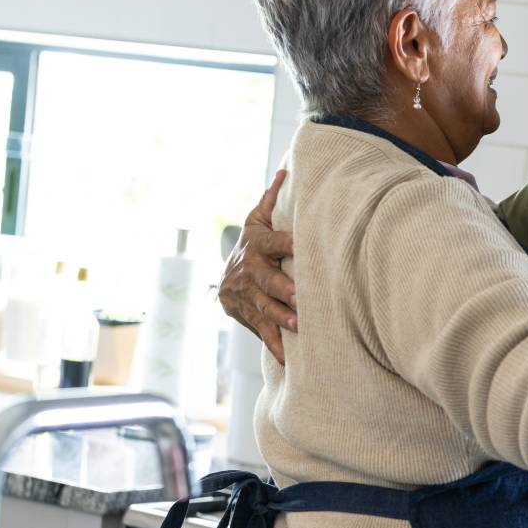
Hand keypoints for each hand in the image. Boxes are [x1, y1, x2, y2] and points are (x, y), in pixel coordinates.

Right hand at [219, 170, 298, 363]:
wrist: (226, 274)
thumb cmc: (254, 243)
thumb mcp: (258, 220)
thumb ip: (272, 199)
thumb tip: (286, 168)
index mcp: (256, 244)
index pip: (273, 242)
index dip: (287, 243)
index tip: (302, 245)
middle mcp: (247, 269)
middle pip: (265, 280)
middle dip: (282, 290)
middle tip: (300, 298)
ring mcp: (243, 294)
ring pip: (262, 307)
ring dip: (280, 318)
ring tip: (299, 326)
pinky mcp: (242, 314)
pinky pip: (260, 330)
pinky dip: (274, 345)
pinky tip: (288, 359)